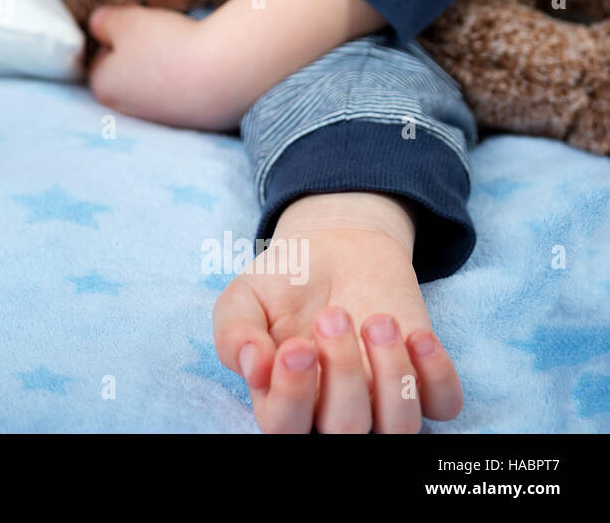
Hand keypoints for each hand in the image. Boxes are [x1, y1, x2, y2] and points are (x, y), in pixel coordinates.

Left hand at [87, 4, 238, 130]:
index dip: (118, 33)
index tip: (138, 20)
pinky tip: (200, 64)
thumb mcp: (127, 21)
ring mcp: (159, 119)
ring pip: (154, 84)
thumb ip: (104, 21)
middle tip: (160, 32)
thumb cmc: (166, 44)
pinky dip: (186, 79)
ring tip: (183, 47)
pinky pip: (181, 94)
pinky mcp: (189, 122)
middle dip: (139, 52)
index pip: (99, 56)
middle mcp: (125, 111)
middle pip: (126, 72)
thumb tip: (97, 24)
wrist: (222, 73)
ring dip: (163, 65)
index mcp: (103, 87)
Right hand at [213, 192, 463, 432]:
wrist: (334, 248)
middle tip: (333, 315)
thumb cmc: (283, 281)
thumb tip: (254, 368)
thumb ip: (233, 333)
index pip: (284, 428)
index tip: (297, 345)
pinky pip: (444, 406)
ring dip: (391, 374)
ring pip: (398, 426)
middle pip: (344, 430)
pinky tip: (417, 336)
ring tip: (378, 320)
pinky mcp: (422, 383)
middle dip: (342, 372)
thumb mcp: (243, 297)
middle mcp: (331, 413)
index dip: (293, 395)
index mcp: (280, 400)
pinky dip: (435, 376)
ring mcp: (380, 402)